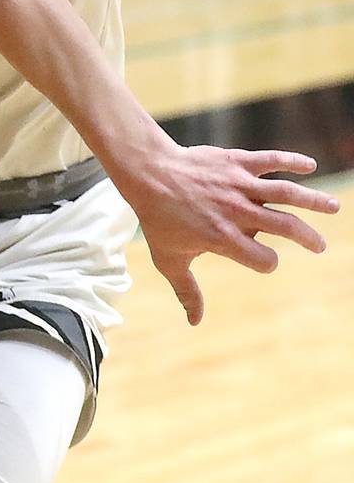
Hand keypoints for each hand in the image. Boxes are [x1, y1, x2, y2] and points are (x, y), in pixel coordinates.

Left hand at [117, 144, 338, 325]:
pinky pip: (269, 160)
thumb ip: (186, 290)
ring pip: (285, 193)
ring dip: (313, 200)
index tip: (261, 259)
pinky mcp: (236, 161)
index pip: (264, 259)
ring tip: (334, 207)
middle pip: (286, 227)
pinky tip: (310, 165)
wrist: (147, 173)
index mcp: (223, 238)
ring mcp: (238, 185)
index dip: (266, 263)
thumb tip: (195, 322)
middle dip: (308, 238)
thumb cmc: (157, 218)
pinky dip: (291, 160)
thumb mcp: (169, 258)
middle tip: (319, 246)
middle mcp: (236, 212)